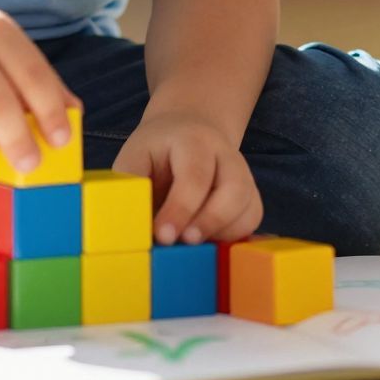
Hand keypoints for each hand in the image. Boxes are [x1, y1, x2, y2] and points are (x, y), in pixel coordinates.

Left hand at [113, 105, 261, 246]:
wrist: (187, 131)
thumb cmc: (157, 150)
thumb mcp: (135, 156)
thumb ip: (131, 184)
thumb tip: (127, 222)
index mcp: (195, 141)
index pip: (195, 177)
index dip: (180, 209)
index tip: (162, 235)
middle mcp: (227, 156)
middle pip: (234, 190)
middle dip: (210, 221)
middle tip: (185, 242)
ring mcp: (244, 175)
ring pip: (249, 207)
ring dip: (222, 232)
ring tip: (194, 247)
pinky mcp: (250, 195)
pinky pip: (252, 219)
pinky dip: (234, 236)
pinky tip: (209, 242)